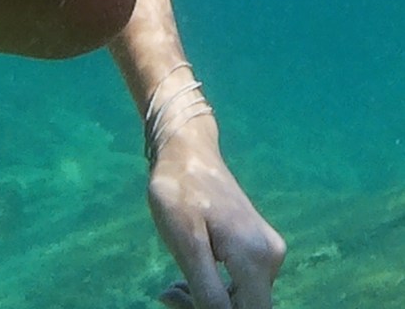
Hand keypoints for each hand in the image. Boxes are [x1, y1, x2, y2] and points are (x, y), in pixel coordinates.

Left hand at [147, 114, 285, 308]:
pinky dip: (216, 289)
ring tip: (175, 284)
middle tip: (171, 291)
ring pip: (243, 300)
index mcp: (256, 259)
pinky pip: (243, 284)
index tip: (176, 297)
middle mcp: (271, 258)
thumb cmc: (179, 190)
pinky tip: (189, 278)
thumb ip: (207, 289)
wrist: (187, 150)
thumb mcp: (185, 242)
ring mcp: (268, 252)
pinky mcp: (259, 248)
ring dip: (209, 301)